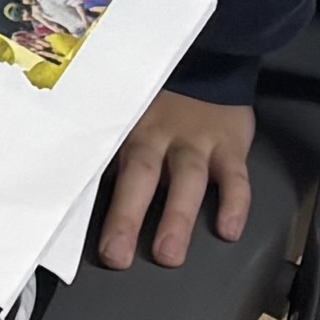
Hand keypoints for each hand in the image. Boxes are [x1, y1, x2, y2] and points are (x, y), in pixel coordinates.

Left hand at [93, 90, 256, 270]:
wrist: (210, 62)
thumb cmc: (162, 106)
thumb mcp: (134, 119)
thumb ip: (117, 154)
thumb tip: (83, 196)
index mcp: (130, 135)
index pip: (109, 172)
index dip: (99, 206)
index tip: (92, 243)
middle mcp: (160, 137)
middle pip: (142, 175)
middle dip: (128, 216)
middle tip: (118, 257)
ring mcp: (197, 141)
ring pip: (186, 178)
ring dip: (176, 216)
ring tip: (169, 254)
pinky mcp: (231, 145)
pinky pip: (235, 176)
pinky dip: (234, 203)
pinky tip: (228, 231)